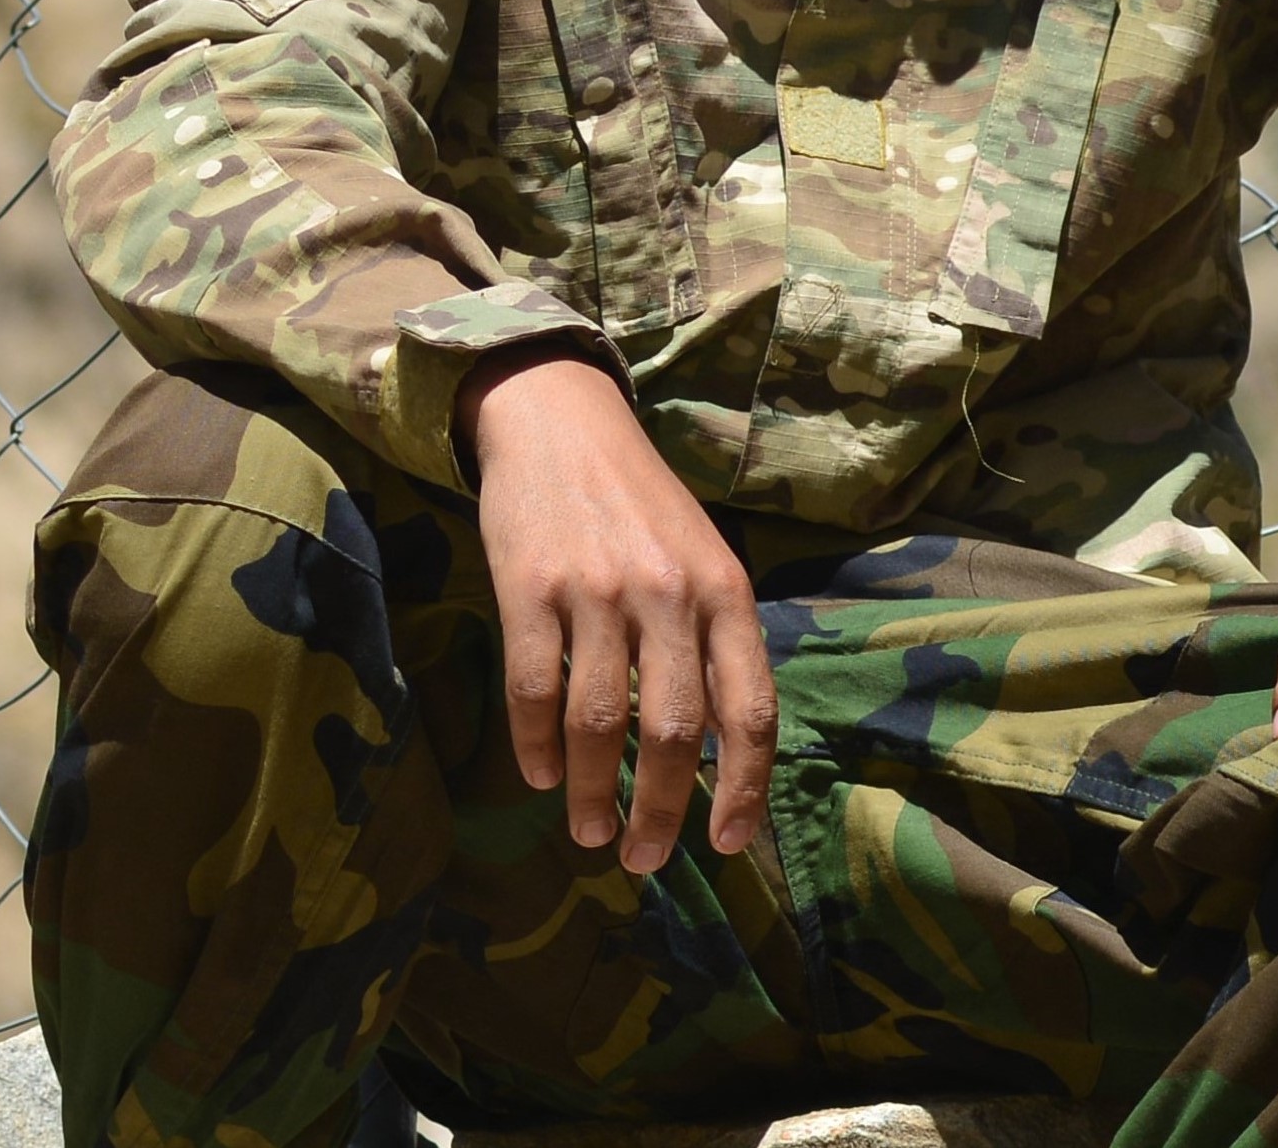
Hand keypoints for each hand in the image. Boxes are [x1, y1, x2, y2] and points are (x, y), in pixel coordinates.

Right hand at [456, 351, 773, 873]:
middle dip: (660, 812)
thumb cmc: (640, 501)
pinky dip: (536, 745)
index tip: (726, 844)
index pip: (749, 710)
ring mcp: (596, 591)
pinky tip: (540, 775)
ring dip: (591, 792)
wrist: (559, 419)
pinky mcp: (528, 587)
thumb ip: (717, 639)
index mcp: (725, 591)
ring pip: (598, 722)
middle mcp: (668, 593)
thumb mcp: (703, 557)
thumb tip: (722, 751)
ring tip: (588, 831)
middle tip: (644, 858)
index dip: (743, 789)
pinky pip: (534, 688)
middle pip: (671, 731)